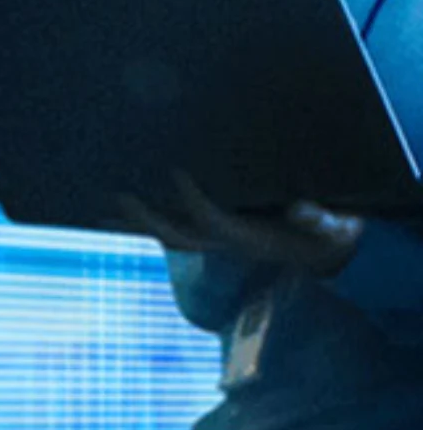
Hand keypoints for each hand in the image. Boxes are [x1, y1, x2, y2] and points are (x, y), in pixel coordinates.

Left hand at [119, 171, 364, 274]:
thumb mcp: (333, 228)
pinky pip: (166, 229)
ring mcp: (212, 241)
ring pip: (163, 234)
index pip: (211, 219)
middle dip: (145, 216)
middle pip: (173, 233)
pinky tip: (112, 208)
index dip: (193, 199)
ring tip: (96, 207)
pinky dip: (140, 221)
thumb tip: (302, 210)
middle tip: (115, 195)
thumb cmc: (327, 236)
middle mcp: (222, 243)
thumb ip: (321, 221)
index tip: (176, 172)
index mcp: (247, 236)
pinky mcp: (208, 235)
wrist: (323, 257)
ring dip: (132, 223)